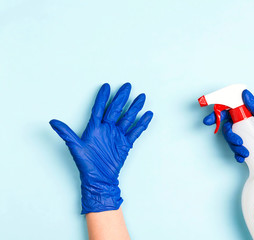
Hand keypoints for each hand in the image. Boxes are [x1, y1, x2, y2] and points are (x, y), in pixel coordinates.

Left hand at [50, 83, 152, 213]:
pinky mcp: (126, 143)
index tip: (105, 86)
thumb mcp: (75, 148)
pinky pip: (136, 131)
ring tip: (141, 97)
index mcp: (95, 128)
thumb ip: (66, 134)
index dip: (102, 98)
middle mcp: (107, 129)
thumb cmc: (87, 165)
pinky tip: (147, 115)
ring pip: (128, 118)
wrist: (100, 179)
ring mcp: (117, 135)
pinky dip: (142, 123)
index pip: (99, 109)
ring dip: (134, 107)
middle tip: (127, 86)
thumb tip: (52, 122)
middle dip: (122, 97)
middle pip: (115, 109)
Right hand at [203, 89, 253, 175]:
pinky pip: (236, 152)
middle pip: (226, 128)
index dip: (216, 115)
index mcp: (246, 115)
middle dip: (228, 135)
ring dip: (234, 146)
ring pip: (230, 140)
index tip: (209, 121)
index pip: (227, 112)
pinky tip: (243, 157)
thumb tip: (245, 93)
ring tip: (246, 151)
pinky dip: (238, 155)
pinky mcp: (246, 149)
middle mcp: (243, 126)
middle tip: (237, 141)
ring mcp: (244, 138)